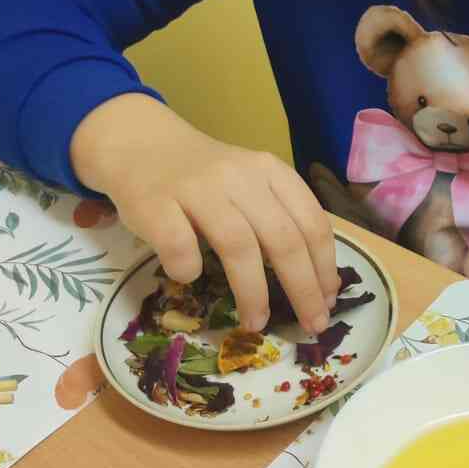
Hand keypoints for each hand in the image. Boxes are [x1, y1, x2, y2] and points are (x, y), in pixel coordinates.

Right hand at [70, 94, 339, 332]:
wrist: (139, 143)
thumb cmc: (202, 177)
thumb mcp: (248, 184)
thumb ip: (277, 217)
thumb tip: (314, 281)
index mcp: (269, 171)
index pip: (311, 222)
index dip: (324, 266)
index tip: (329, 300)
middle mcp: (238, 176)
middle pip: (282, 238)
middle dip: (303, 288)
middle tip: (310, 324)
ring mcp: (196, 188)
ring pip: (237, 245)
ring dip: (253, 292)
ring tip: (256, 322)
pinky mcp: (155, 204)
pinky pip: (180, 247)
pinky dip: (189, 270)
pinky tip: (189, 277)